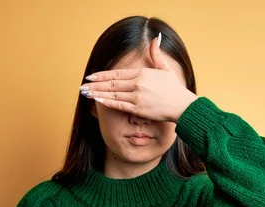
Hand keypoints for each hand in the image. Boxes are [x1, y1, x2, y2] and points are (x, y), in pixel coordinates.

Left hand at [79, 33, 198, 122]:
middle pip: (111, 84)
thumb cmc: (175, 89)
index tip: (91, 76)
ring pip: (112, 94)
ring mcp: (137, 97)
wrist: (182, 105)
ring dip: (97, 93)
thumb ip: (156, 54)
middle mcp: (137, 84)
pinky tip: (98, 100)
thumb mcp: (165, 68)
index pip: (116, 73)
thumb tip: (155, 38)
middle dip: (95, 85)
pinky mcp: (138, 109)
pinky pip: (119, 105)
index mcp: (142, 73)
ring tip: (85, 94)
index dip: (102, 75)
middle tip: (82, 86)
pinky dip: (107, 102)